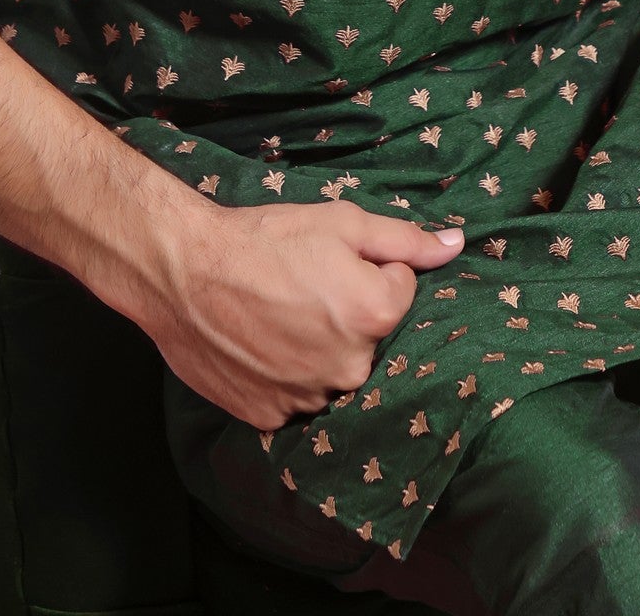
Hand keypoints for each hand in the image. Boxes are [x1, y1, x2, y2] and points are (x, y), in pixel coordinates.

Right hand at [139, 198, 463, 430]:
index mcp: (376, 315)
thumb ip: (405, 241)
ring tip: (279, 317)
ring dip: (319, 350)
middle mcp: (350, 367)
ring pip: (334, 373)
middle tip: (303, 288)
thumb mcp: (342, 221)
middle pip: (370, 339)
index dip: (369, 269)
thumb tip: (457, 246)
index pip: (399, 291)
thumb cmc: (265, 238)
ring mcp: (309, 397)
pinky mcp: (270, 417)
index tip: (330, 261)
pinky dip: (286, 376)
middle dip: (349, 314)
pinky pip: (296, 398)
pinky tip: (263, 346)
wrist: (182, 270)